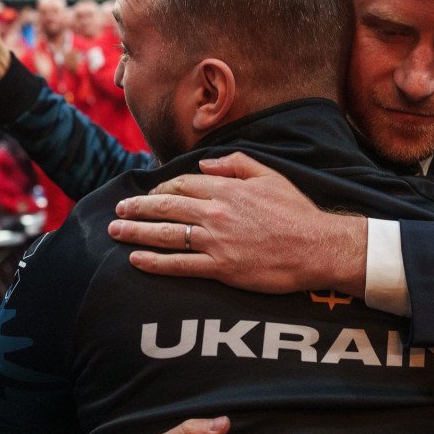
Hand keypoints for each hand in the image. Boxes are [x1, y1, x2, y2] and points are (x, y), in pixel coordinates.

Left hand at [108, 153, 367, 294]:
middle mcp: (216, 213)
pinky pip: (179, 265)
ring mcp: (216, 242)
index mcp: (227, 189)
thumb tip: (205, 165)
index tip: (149, 193)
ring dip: (136, 232)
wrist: (317, 247)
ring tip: (116, 231)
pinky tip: (136, 260)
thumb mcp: (270, 176)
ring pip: (166, 234)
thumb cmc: (297, 212)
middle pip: (166, 207)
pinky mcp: (221, 269)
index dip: (160, 188)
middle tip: (118, 210)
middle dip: (137, 208)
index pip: (182, 184)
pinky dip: (154, 262)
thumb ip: (235, 164)